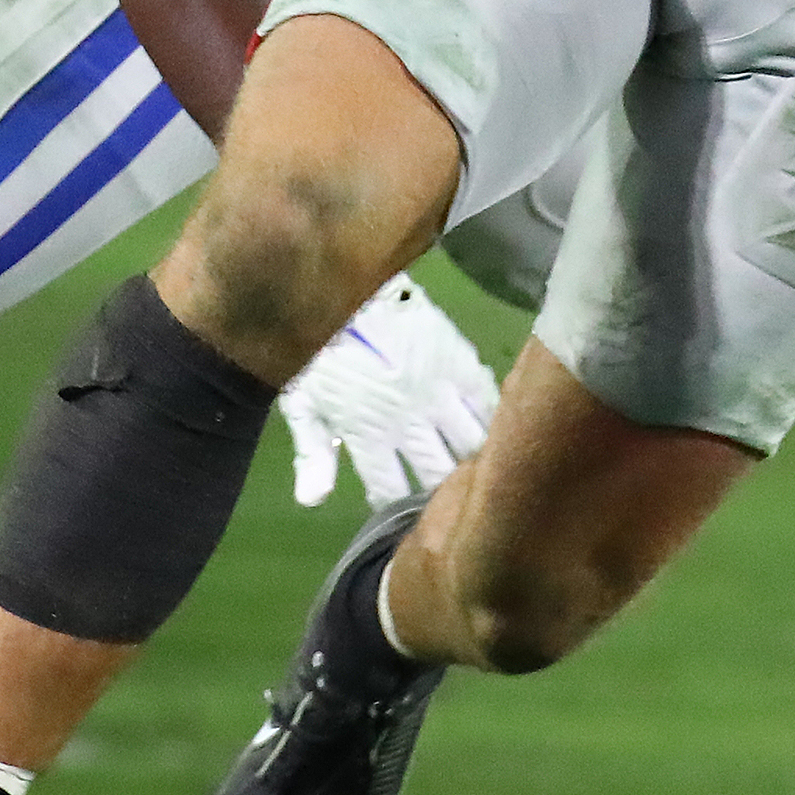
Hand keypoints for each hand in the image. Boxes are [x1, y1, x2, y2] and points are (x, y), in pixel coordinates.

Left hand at [279, 276, 499, 506]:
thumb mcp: (302, 400)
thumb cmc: (320, 347)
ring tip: (476, 472)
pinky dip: (491, 418)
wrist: (344, 283)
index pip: (391, 488)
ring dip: (472, 460)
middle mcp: (408, 420)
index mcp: (367, 433)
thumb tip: (313, 502)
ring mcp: (438, 390)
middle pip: (437, 472)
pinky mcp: (459, 361)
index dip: (397, 504)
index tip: (402, 511)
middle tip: (446, 498)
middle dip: (440, 489)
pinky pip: (485, 400)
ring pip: (469, 443)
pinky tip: (493, 429)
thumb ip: (312, 453)